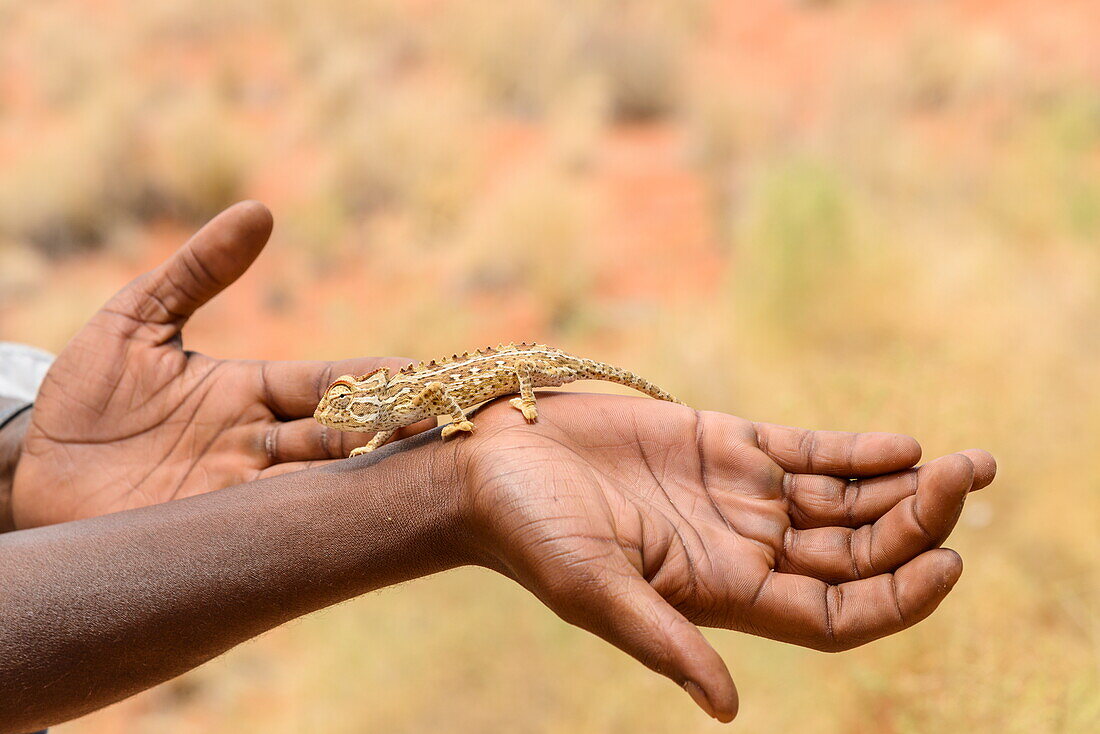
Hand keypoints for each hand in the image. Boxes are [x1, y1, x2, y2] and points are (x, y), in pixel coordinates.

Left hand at [13, 202, 428, 527]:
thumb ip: (198, 270)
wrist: (33, 464)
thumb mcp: (137, 317)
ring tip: (412, 468)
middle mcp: (258, 442)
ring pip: (319, 482)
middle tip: (442, 424)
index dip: (377, 380)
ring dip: (364, 476)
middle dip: (391, 430)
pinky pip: (271, 522)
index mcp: (251, 391)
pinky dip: (309, 516)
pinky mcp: (211, 529)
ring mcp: (238, 489)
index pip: (331, 382)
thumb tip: (259, 212)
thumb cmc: (87, 390)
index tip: (425, 374)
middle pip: (341, 436)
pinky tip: (344, 513)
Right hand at [454, 393, 995, 721]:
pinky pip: (810, 450)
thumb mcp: (594, 593)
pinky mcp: (727, 443)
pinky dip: (858, 450)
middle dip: (919, 525)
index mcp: (724, 597)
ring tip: (967, 466)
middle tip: (967, 484)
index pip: (836, 614)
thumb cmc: (533, 535)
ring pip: (846, 499)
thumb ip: (664, 642)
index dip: (899, 598)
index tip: (948, 563)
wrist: (497, 465)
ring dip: (907, 484)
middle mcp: (745, 550)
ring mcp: (741, 496)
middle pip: (857, 552)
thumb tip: (728, 710)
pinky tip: (902, 444)